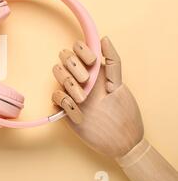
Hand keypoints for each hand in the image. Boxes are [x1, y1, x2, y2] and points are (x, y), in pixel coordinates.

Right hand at [51, 37, 143, 157]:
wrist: (120, 142)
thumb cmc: (123, 113)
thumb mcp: (119, 86)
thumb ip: (113, 62)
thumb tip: (104, 39)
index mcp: (94, 70)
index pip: (79, 49)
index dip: (82, 51)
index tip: (92, 61)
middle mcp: (80, 78)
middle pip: (64, 59)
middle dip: (74, 68)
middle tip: (87, 83)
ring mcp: (71, 92)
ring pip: (58, 75)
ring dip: (69, 85)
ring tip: (83, 100)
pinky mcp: (64, 107)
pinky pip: (56, 96)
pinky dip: (65, 103)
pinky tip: (78, 113)